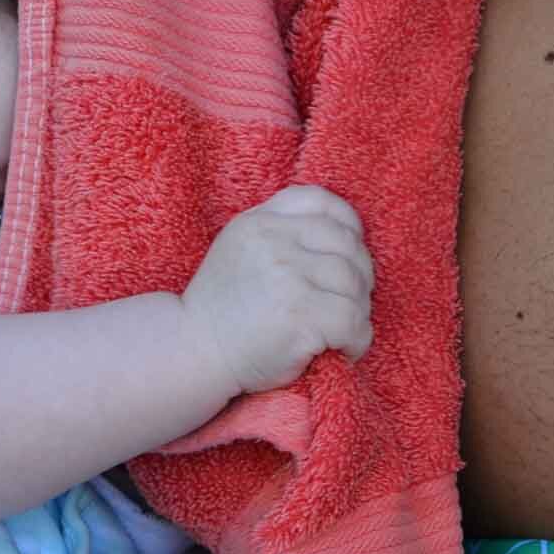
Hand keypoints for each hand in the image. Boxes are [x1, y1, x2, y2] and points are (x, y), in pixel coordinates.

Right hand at [181, 185, 374, 394]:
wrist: (195, 352)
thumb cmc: (224, 308)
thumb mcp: (239, 248)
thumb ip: (278, 231)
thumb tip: (343, 232)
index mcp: (259, 222)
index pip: (321, 202)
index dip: (348, 226)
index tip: (348, 254)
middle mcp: (273, 242)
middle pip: (347, 246)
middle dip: (359, 276)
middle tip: (347, 304)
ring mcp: (287, 278)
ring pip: (355, 285)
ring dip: (358, 312)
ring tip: (342, 331)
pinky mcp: (301, 316)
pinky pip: (354, 322)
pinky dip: (357, 341)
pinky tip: (341, 350)